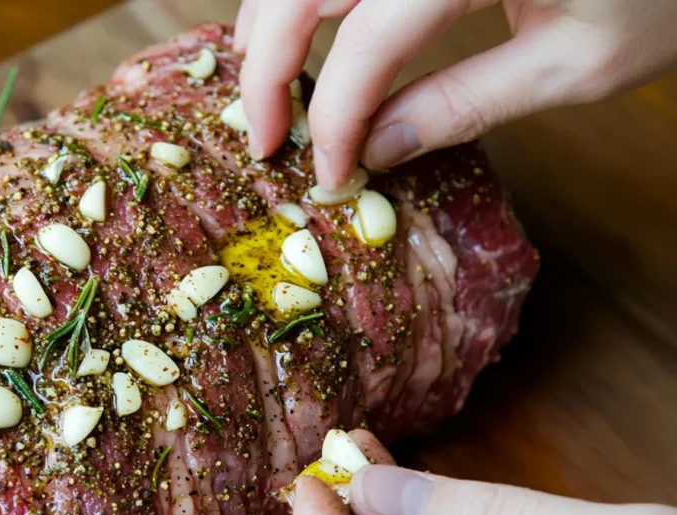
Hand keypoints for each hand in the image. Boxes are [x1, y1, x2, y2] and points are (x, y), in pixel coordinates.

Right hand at [235, 0, 676, 188]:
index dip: (333, 117)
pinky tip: (300, 20)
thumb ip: (464, 105)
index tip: (325, 174)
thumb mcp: (576, 64)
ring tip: (263, 78)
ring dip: (272, 16)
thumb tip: (374, 151)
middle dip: (268, 66)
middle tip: (263, 136)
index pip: (367, 43)